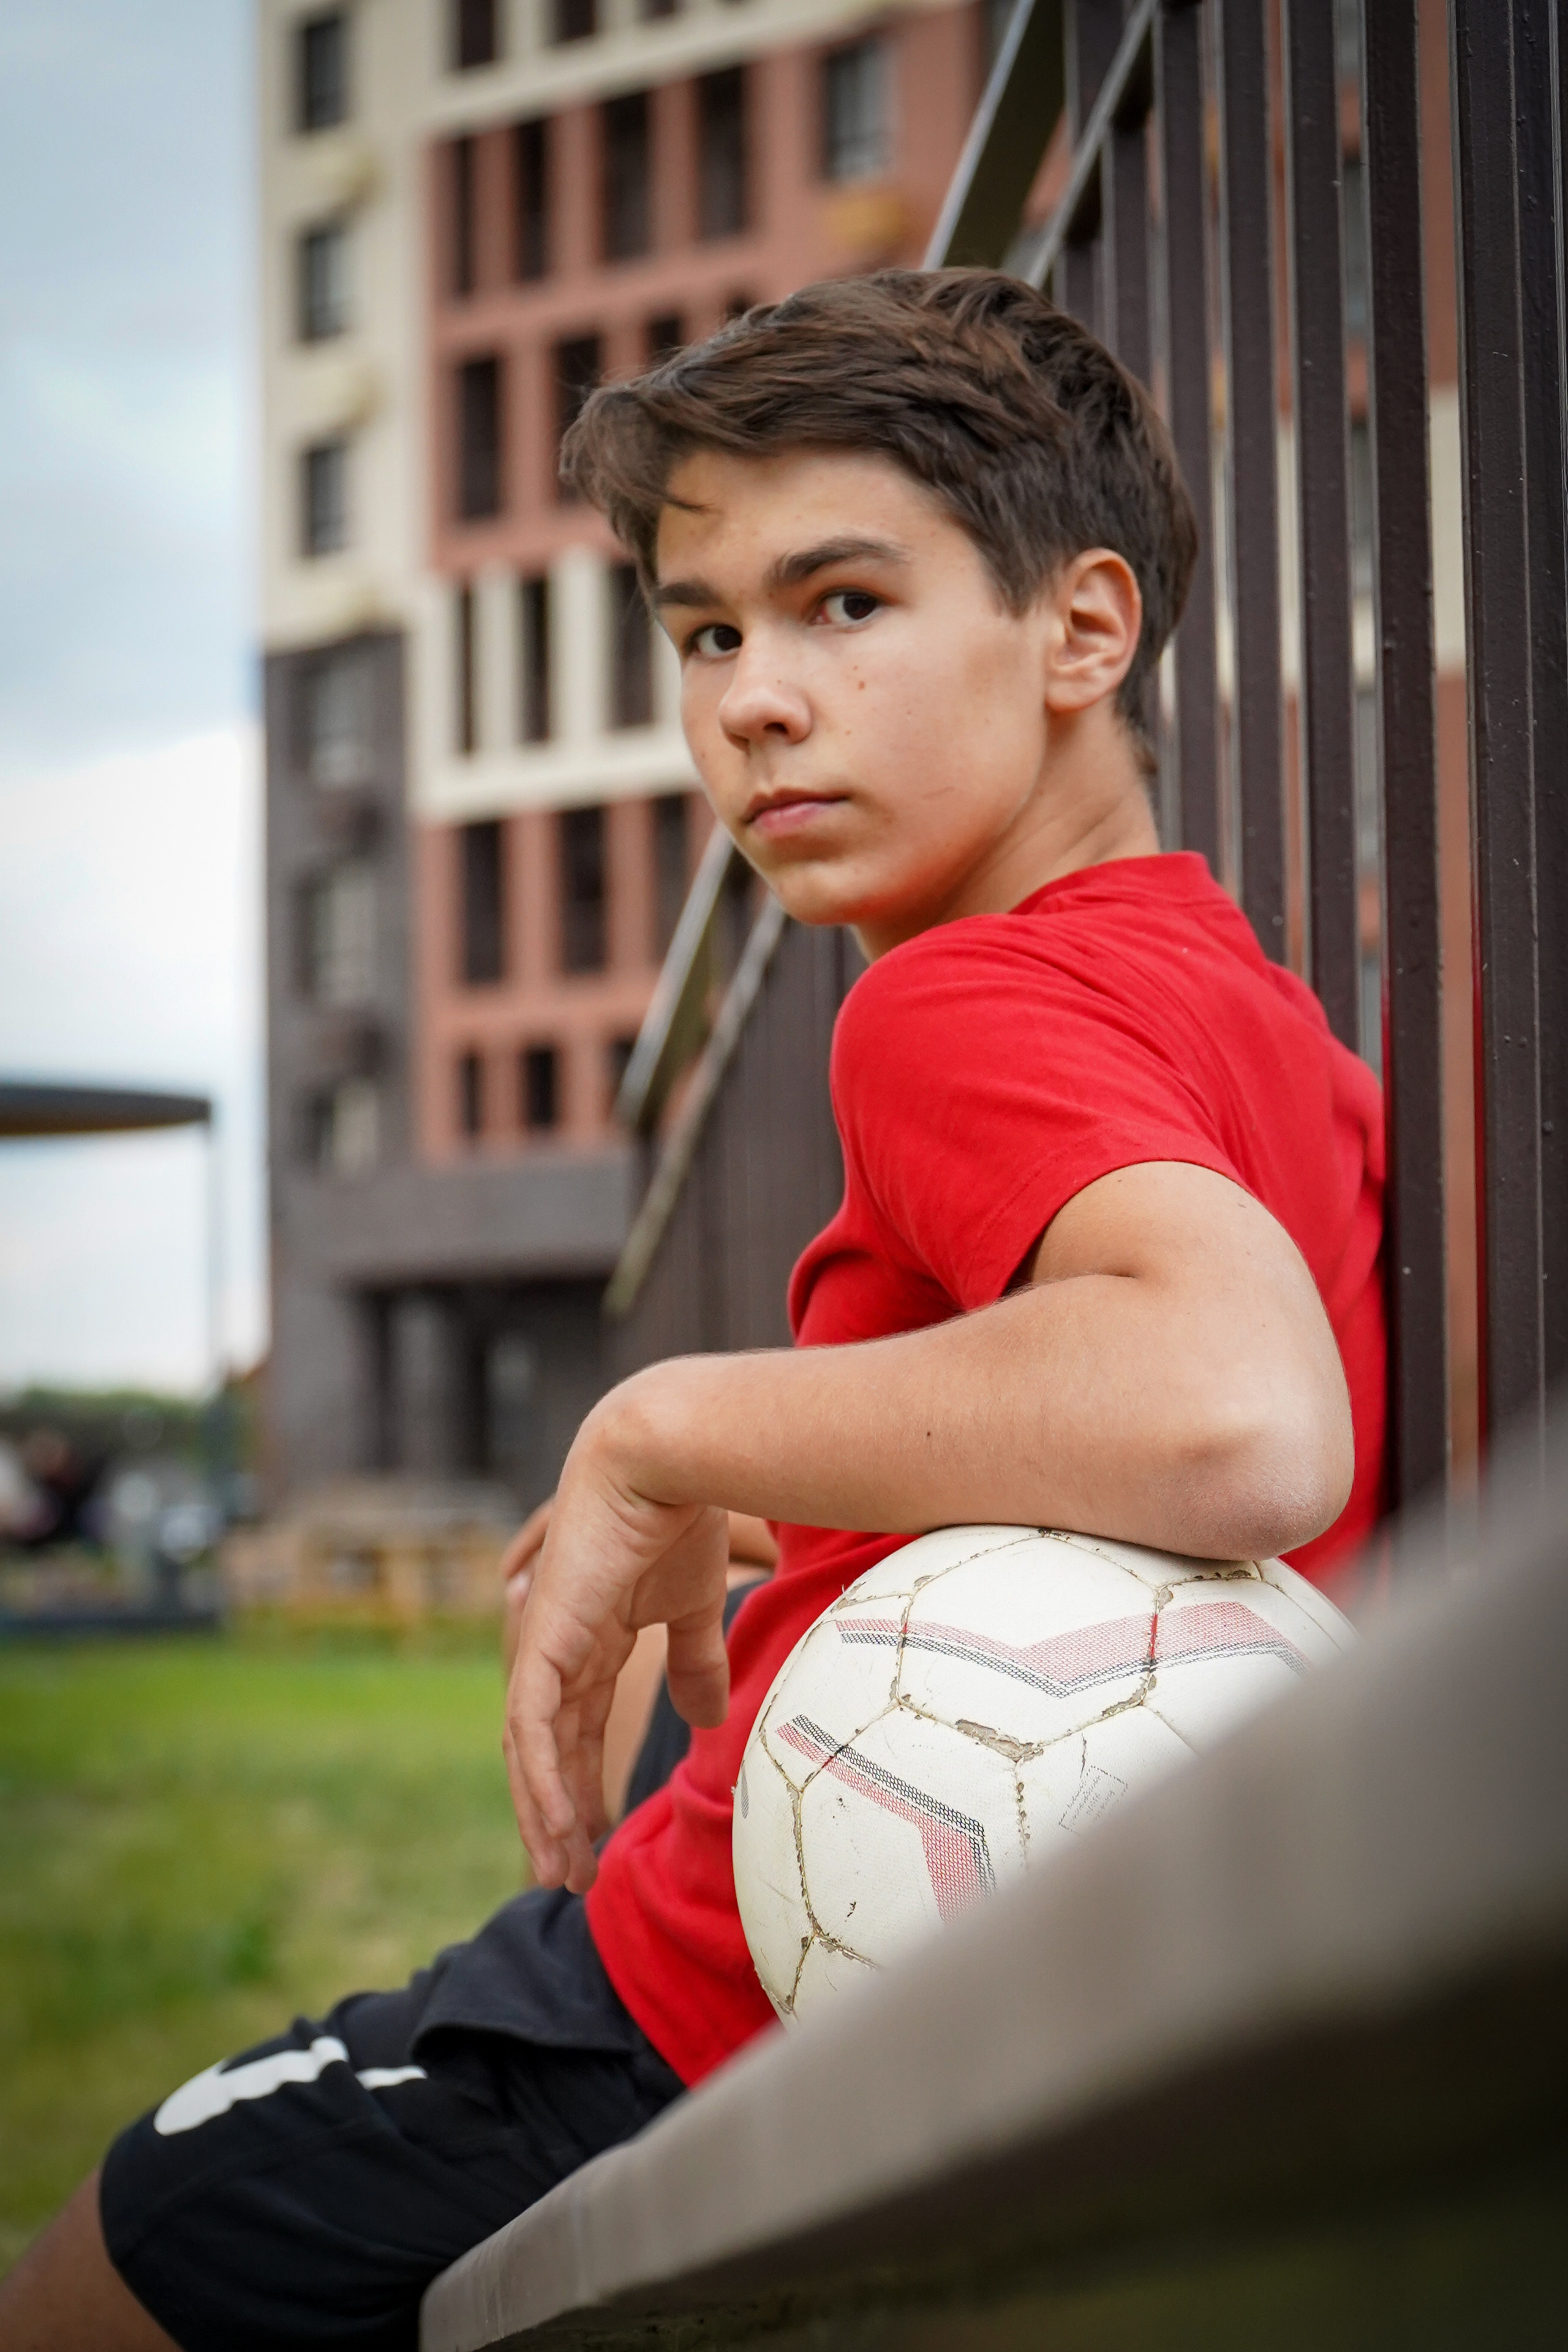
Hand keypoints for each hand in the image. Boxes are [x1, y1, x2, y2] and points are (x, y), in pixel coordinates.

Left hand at [502, 1395, 731, 1892]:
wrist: (664, 1457)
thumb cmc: (681, 1516)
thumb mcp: (692, 1608)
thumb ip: (693, 1662)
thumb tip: (706, 1721)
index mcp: (590, 1635)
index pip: (574, 1726)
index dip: (581, 1783)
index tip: (598, 1839)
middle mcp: (558, 1645)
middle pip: (545, 1749)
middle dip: (556, 1814)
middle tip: (571, 1877)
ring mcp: (545, 1643)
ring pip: (529, 1749)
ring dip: (542, 1813)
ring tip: (561, 1871)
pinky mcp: (543, 1639)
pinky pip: (529, 1727)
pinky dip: (539, 1780)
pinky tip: (555, 1824)